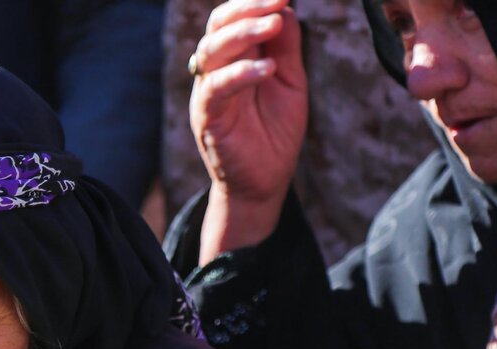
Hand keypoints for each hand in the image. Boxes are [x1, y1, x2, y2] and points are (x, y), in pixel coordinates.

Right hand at [190, 0, 307, 261]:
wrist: (264, 183)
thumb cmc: (275, 132)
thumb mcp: (290, 81)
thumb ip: (286, 47)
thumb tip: (286, 8)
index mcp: (235, 57)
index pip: (234, 16)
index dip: (254, 1)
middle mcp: (216, 70)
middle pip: (218, 25)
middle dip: (247, 8)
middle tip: (278, 2)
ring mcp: (208, 93)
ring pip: (211, 51)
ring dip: (243, 33)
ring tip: (273, 25)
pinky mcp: (207, 119)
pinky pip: (215, 89)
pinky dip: (240, 74)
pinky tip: (267, 69)